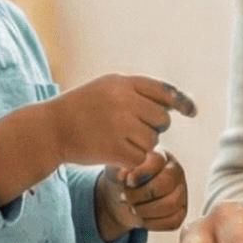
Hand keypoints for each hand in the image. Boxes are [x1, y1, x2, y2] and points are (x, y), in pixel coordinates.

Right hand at [52, 75, 185, 172]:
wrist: (51, 129)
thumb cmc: (80, 109)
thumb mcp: (106, 88)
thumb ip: (137, 91)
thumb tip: (174, 102)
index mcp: (122, 83)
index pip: (163, 92)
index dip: (181, 103)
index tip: (191, 112)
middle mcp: (124, 101)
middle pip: (162, 119)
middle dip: (153, 127)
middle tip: (133, 130)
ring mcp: (120, 125)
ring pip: (152, 140)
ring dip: (141, 144)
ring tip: (118, 140)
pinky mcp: (116, 148)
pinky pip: (142, 157)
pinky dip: (133, 160)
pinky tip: (116, 154)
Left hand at [95, 156, 189, 239]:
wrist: (121, 198)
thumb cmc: (122, 178)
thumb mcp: (118, 167)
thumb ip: (122, 166)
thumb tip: (126, 174)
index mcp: (161, 156)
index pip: (157, 161)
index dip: (141, 173)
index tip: (128, 181)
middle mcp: (175, 172)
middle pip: (166, 183)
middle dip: (141, 194)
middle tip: (125, 197)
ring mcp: (181, 192)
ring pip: (171, 204)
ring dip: (145, 210)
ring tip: (132, 208)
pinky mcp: (181, 212)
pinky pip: (173, 221)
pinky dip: (153, 223)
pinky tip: (141, 218)